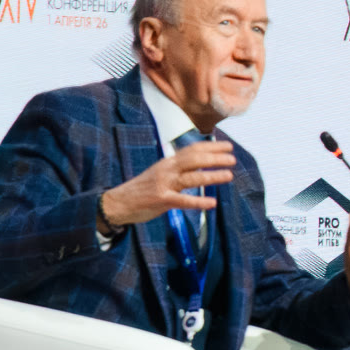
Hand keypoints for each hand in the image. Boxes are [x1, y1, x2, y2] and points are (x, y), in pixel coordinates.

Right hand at [101, 137, 232, 227]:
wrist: (117, 203)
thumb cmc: (142, 190)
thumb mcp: (160, 173)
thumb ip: (178, 168)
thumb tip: (198, 163)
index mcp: (168, 163)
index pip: (192, 150)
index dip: (211, 147)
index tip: (228, 146)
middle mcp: (167, 170)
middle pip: (194, 160)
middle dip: (214, 158)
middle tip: (232, 159)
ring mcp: (164, 185)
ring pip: (191, 178)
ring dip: (212, 176)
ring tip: (229, 175)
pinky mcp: (161, 200)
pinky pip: (183, 200)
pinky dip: (199, 201)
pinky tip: (212, 203)